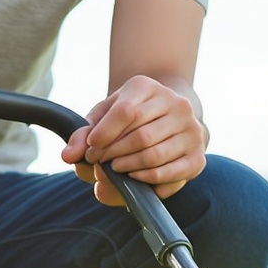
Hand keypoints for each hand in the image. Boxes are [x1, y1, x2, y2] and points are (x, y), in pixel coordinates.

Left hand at [61, 75, 205, 205]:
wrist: (167, 118)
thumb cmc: (129, 118)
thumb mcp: (105, 116)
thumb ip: (83, 134)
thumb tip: (69, 156)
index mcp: (148, 87)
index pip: (126, 111)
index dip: (104, 135)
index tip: (91, 150)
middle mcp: (176, 104)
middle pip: (140, 136)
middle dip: (113, 155)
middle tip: (98, 164)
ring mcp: (192, 130)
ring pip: (155, 155)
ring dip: (128, 169)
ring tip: (114, 170)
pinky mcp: (198, 157)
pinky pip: (172, 173)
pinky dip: (148, 180)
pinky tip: (134, 178)